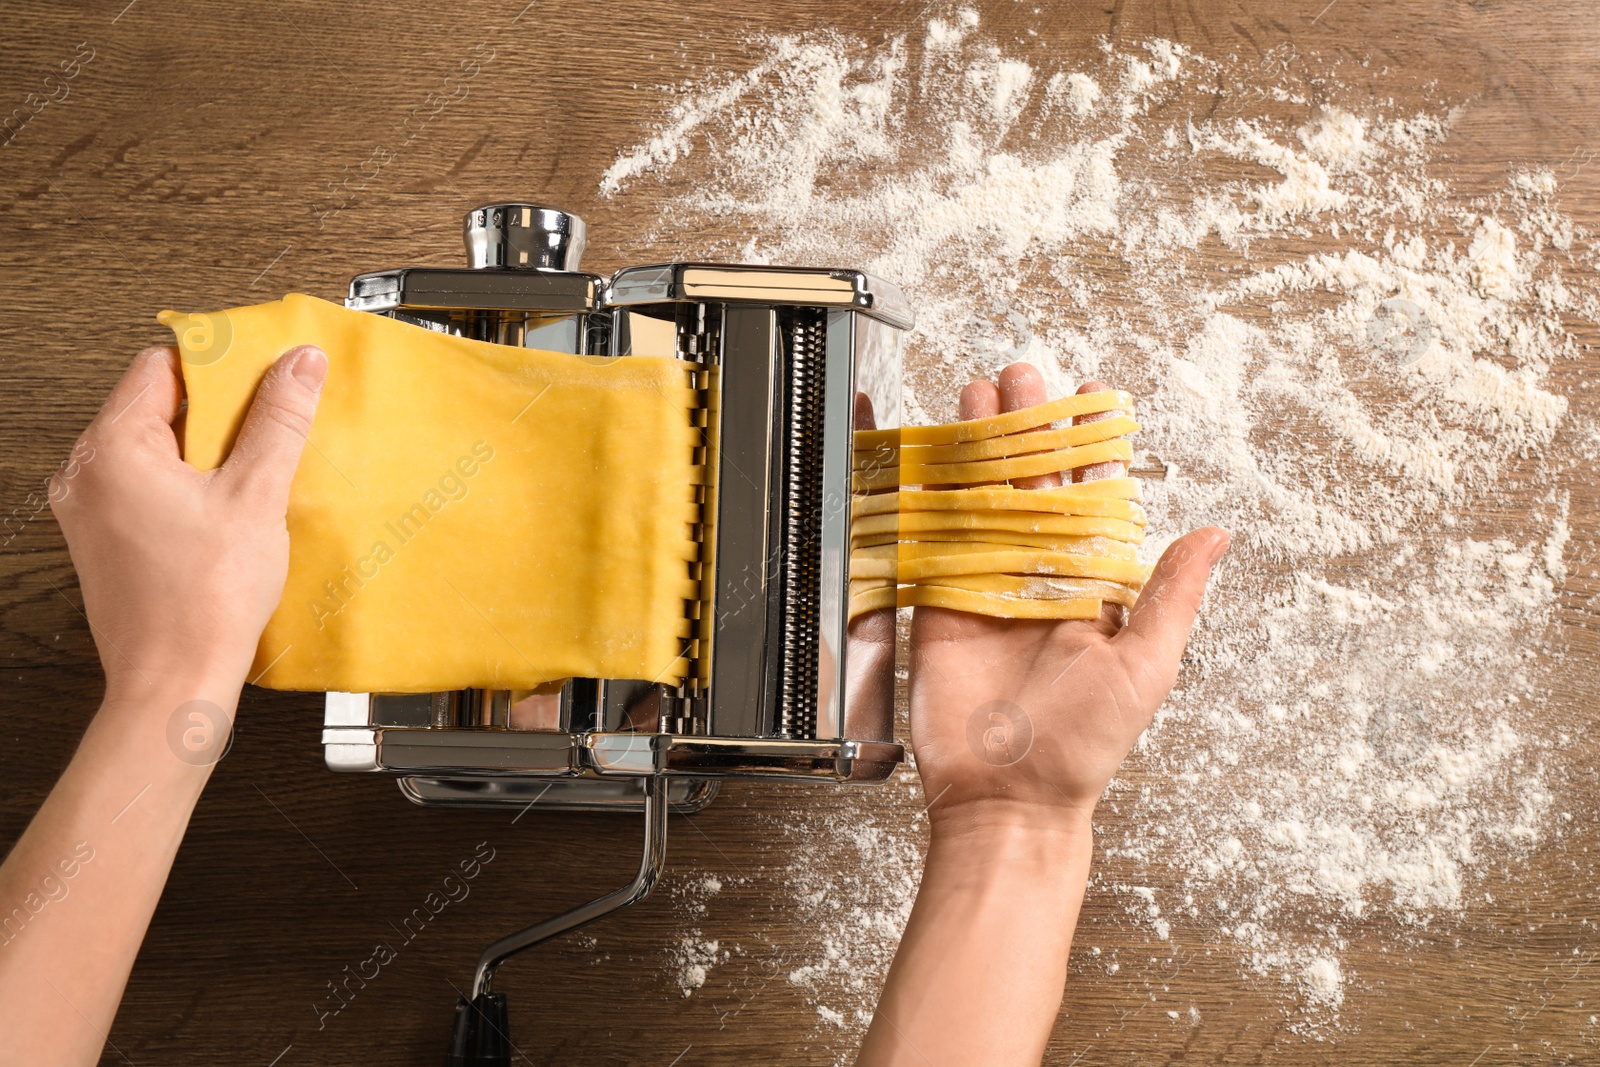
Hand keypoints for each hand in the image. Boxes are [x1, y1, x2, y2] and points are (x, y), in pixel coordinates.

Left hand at [50, 343, 326, 698]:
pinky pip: (147, 485)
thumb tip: (298, 365)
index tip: (262, 378)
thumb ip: (279, 420)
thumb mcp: (256, 495)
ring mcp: (89, 510)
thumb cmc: (202, 602)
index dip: (219, 366)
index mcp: (111, 449)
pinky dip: (189, 484)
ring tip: (252, 477)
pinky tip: (229, 509)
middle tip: (268, 431)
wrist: (175, 681)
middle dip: (218, 412)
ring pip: (154, 447)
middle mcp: (86, 475)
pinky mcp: (104, 540)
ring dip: (207, 451)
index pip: (162, 366)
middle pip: (157, 405)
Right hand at [908, 363, 1228, 838]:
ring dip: (977, 446)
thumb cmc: (1084, 745)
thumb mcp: (1146, 667)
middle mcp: (1038, 576)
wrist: (1006, 799)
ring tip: (974, 393)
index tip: (1091, 391)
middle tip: (1019, 373)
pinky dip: (925, 496)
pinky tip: (925, 456)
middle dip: (1026, 426)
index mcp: (1092, 585)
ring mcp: (985, 587)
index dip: (1090, 445)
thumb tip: (1217, 532)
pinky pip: (931, 540)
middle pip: (1031, 483)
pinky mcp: (937, 606)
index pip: (1093, 498)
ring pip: (980, 498)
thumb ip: (1172, 595)